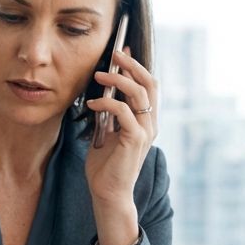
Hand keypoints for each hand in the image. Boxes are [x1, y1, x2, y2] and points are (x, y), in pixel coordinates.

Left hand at [85, 47, 155, 244]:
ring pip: (139, 93)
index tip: (121, 51)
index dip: (137, 67)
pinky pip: (124, 111)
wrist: (107, 192)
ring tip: (99, 75)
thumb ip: (109, 114)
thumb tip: (102, 91)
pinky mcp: (135, 139)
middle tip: (114, 54)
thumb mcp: (106, 132)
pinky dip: (107, 102)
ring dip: (118, 79)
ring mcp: (145, 131)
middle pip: (150, 83)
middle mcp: (151, 124)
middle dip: (132, 65)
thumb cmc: (105, 165)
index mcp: (146, 121)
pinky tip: (93, 103)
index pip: (148, 86)